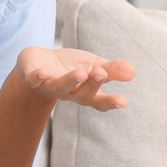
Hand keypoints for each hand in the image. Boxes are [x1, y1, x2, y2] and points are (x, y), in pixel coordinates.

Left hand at [16, 47, 133, 110]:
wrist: (38, 63)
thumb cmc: (71, 67)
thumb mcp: (95, 65)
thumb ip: (113, 69)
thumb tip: (132, 72)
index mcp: (86, 92)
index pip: (99, 102)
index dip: (110, 103)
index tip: (123, 102)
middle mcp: (69, 93)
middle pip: (82, 95)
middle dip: (92, 85)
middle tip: (100, 72)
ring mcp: (51, 86)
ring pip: (61, 87)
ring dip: (70, 81)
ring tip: (80, 73)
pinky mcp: (33, 77)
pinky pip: (34, 79)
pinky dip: (38, 77)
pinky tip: (42, 72)